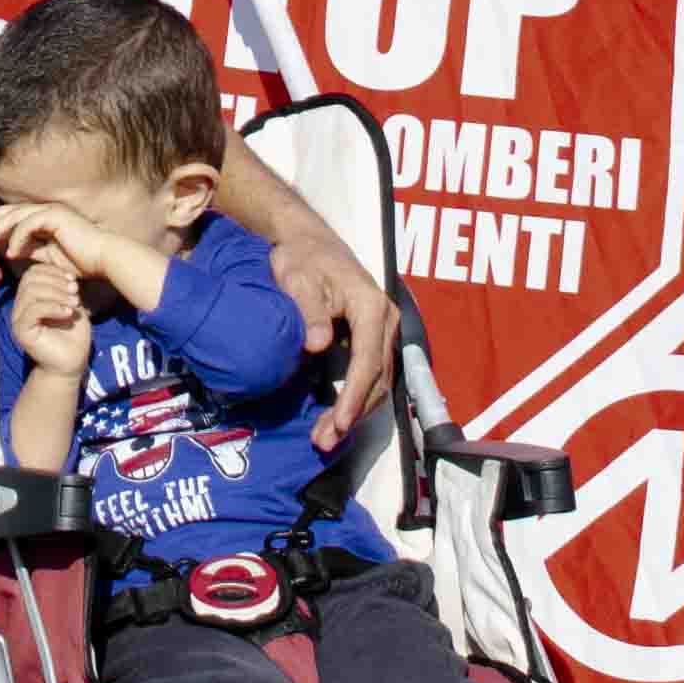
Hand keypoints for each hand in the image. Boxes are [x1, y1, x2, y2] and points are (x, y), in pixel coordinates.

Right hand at [6, 256, 91, 373]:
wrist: (71, 362)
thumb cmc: (73, 334)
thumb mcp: (72, 305)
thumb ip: (65, 289)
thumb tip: (66, 272)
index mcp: (30, 297)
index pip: (33, 272)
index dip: (53, 271)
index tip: (73, 280)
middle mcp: (20, 306)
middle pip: (30, 279)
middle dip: (55, 281)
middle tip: (75, 291)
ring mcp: (18, 318)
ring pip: (31, 292)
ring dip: (56, 294)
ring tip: (74, 303)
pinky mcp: (21, 331)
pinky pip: (32, 311)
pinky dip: (52, 307)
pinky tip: (68, 312)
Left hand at [253, 193, 400, 449]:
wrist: (307, 242)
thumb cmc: (300, 258)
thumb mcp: (297, 278)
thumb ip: (309, 311)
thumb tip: (318, 345)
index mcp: (371, 307)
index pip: (367, 361)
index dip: (353, 396)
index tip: (339, 424)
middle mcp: (386, 320)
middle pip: (377, 377)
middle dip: (353, 413)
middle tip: (325, 441)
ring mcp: (384, 330)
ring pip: (378, 381)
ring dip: (355, 411)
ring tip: (326, 437)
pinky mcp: (374, 338)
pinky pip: (372, 374)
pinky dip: (356, 398)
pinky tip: (335, 417)